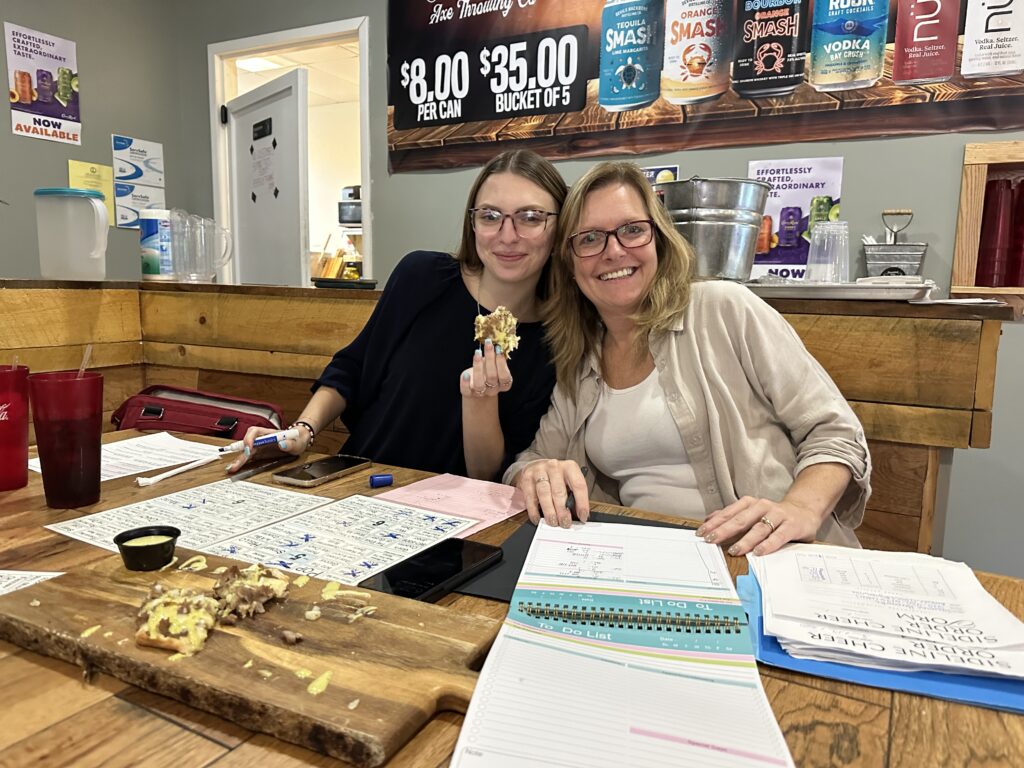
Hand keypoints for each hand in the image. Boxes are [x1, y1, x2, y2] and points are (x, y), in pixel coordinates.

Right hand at [225, 424, 309, 472]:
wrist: (298, 441)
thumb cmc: (296, 439)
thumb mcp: (296, 442)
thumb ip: (290, 443)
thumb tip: (282, 444)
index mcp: (268, 433)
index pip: (255, 432)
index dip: (250, 438)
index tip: (250, 447)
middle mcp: (261, 439)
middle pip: (247, 443)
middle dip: (240, 453)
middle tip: (235, 464)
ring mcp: (259, 447)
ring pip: (246, 452)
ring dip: (239, 460)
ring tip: (232, 468)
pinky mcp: (259, 454)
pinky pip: (249, 457)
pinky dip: (242, 462)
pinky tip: (236, 468)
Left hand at [460, 339, 512, 399]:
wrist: (477, 386)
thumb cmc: (488, 371)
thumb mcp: (494, 365)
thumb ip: (497, 357)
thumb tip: (498, 341)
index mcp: (503, 384)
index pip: (504, 376)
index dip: (502, 363)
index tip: (498, 348)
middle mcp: (493, 389)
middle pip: (492, 377)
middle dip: (490, 359)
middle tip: (488, 344)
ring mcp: (481, 393)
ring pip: (480, 384)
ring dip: (478, 367)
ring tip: (477, 353)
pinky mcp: (469, 393)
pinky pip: (467, 391)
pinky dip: (465, 383)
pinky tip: (465, 374)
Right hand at [515, 459, 588, 527]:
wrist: (536, 466)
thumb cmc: (555, 478)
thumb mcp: (568, 482)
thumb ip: (573, 496)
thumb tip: (578, 515)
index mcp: (569, 467)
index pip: (578, 485)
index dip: (582, 503)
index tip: (582, 516)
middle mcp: (554, 467)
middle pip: (559, 491)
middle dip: (562, 510)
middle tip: (565, 523)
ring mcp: (539, 471)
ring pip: (544, 494)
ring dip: (549, 511)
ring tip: (553, 522)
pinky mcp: (526, 478)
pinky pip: (530, 497)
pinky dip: (534, 511)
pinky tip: (538, 518)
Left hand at [695, 496, 822, 556]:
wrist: (804, 510)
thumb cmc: (773, 515)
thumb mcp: (751, 513)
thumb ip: (731, 516)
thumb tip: (708, 520)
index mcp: (750, 503)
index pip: (729, 513)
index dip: (714, 523)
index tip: (701, 533)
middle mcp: (762, 506)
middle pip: (740, 519)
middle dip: (724, 530)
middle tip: (711, 540)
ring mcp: (777, 515)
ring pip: (759, 528)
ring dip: (746, 540)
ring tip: (735, 550)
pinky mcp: (791, 525)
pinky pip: (778, 536)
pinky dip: (768, 544)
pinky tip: (759, 552)